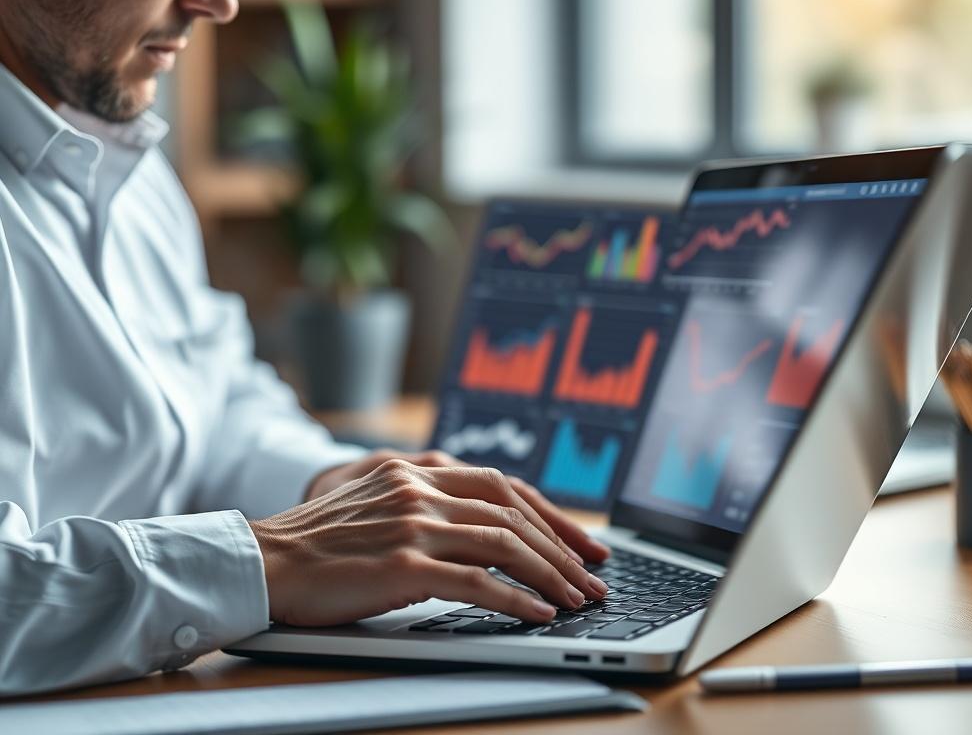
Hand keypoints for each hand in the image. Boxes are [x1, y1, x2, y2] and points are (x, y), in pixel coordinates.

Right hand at [251, 459, 609, 626]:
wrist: (266, 559)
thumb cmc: (322, 542)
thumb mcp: (381, 503)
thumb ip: (429, 505)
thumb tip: (487, 532)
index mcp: (418, 468)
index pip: (505, 486)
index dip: (552, 514)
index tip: (583, 540)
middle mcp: (421, 488)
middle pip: (514, 513)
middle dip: (564, 547)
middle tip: (595, 575)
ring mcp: (413, 523)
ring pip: (504, 545)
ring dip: (551, 575)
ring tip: (578, 599)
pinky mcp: (404, 563)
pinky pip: (476, 581)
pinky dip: (515, 599)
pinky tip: (539, 613)